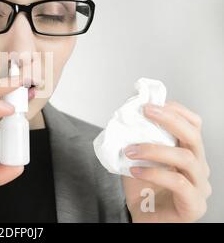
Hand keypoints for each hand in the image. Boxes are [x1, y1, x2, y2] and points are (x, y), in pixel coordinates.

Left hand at [122, 100, 211, 221]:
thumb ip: (136, 140)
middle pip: (194, 136)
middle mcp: (198, 167)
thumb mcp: (137, 159)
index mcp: (188, 153)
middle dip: (169, 119)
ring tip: (130, 150)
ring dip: (154, 148)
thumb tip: (124, 117)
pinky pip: (178, 182)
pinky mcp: (194, 204)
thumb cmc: (142, 191)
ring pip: (187, 158)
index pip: (193, 125)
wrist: (142, 220)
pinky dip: (155, 172)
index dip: (175, 111)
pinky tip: (135, 170)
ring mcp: (200, 186)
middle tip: (146, 111)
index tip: (151, 103)